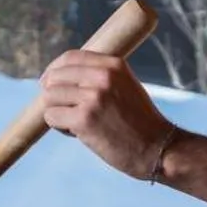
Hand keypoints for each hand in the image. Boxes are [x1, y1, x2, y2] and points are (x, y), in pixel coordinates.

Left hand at [39, 49, 172, 178]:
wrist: (158, 148)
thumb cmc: (139, 122)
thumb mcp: (125, 86)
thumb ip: (100, 76)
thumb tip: (62, 75)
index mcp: (113, 65)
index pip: (70, 57)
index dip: (54, 70)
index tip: (48, 83)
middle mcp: (102, 77)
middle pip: (55, 78)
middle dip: (53, 95)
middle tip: (65, 110)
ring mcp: (93, 97)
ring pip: (49, 98)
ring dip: (57, 112)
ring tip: (75, 124)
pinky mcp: (84, 119)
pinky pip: (52, 117)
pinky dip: (59, 127)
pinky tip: (77, 133)